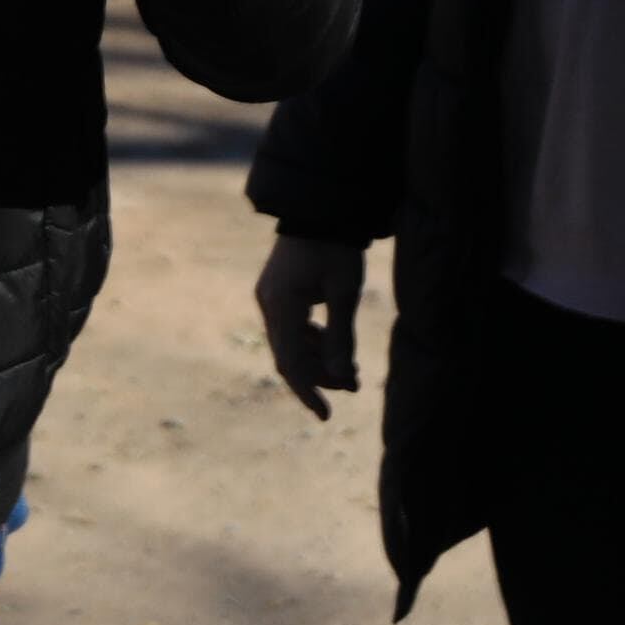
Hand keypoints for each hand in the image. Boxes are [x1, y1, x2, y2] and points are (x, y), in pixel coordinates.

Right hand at [255, 234, 368, 419]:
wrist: (320, 209)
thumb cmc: (335, 248)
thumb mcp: (344, 293)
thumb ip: (340, 338)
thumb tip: (340, 379)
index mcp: (281, 305)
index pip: (290, 362)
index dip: (308, 392)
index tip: (326, 415)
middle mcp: (269, 304)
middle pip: (290, 356)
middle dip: (321, 375)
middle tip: (355, 384)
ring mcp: (270, 297)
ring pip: (290, 344)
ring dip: (318, 360)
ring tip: (352, 369)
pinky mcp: (278, 292)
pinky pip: (291, 328)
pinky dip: (312, 342)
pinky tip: (334, 345)